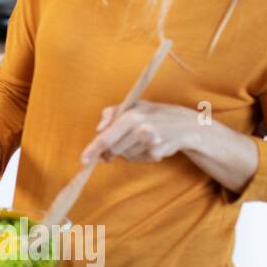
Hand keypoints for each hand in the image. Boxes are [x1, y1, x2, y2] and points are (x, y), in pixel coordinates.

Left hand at [80, 101, 197, 164]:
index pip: (106, 138)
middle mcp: (141, 130)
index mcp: (131, 117)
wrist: (182, 124)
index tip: (84, 161)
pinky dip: (138, 154)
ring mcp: (150, 144)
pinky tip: (147, 144)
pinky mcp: (156, 154)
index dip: (93, 150)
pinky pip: (136, 159)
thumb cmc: (151, 113)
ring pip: (124, 156)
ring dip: (126, 150)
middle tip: (117, 142)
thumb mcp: (131, 105)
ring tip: (138, 138)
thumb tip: (98, 129)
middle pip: (113, 150)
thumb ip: (110, 113)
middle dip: (110, 150)